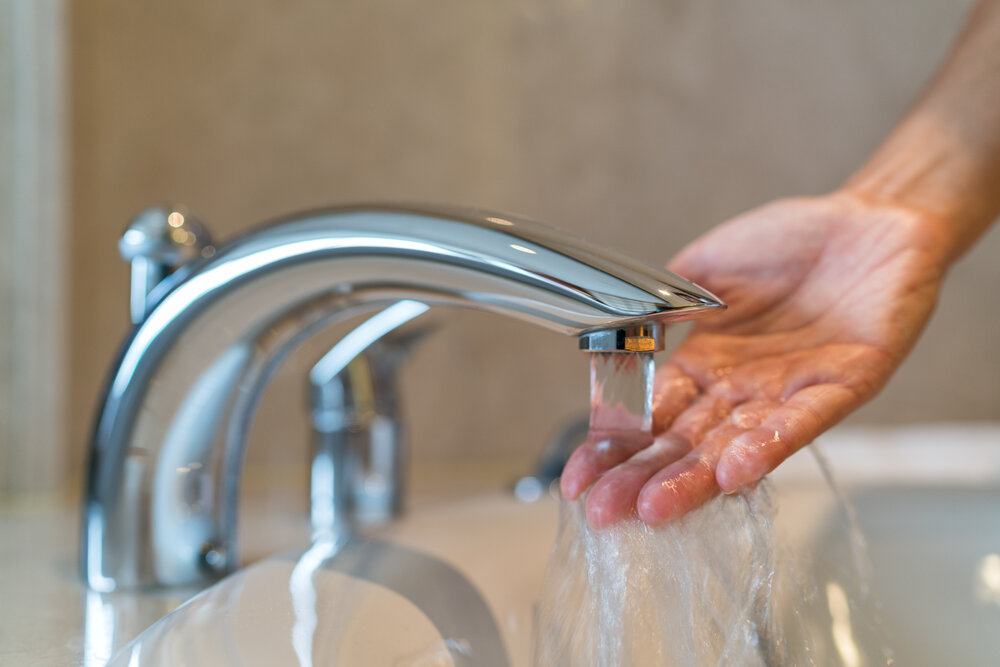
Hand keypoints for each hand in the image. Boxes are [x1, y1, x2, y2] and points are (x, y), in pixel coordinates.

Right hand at [561, 192, 950, 526]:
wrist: (868, 219)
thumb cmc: (790, 239)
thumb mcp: (706, 266)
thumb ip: (663, 301)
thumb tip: (618, 332)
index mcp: (704, 362)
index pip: (651, 415)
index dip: (614, 446)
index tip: (579, 477)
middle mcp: (741, 388)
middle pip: (684, 444)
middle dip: (642, 478)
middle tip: (603, 510)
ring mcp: (787, 392)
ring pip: (733, 445)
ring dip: (694, 479)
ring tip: (654, 508)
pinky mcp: (842, 385)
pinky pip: (800, 423)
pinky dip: (766, 448)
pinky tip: (732, 473)